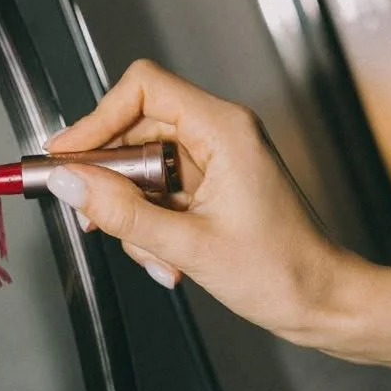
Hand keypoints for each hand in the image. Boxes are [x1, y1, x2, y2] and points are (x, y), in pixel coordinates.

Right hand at [46, 60, 344, 344]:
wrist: (324, 301)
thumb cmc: (281, 272)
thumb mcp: (189, 246)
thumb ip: (122, 213)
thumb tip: (67, 183)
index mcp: (224, 129)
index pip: (143, 88)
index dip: (97, 118)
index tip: (66, 156)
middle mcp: (219, 133)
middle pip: (135, 128)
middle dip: (109, 178)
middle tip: (90, 216)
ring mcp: (215, 159)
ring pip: (141, 165)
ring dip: (132, 213)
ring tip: (151, 256)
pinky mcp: (211, 185)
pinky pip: (158, 190)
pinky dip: (149, 224)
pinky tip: (165, 260)